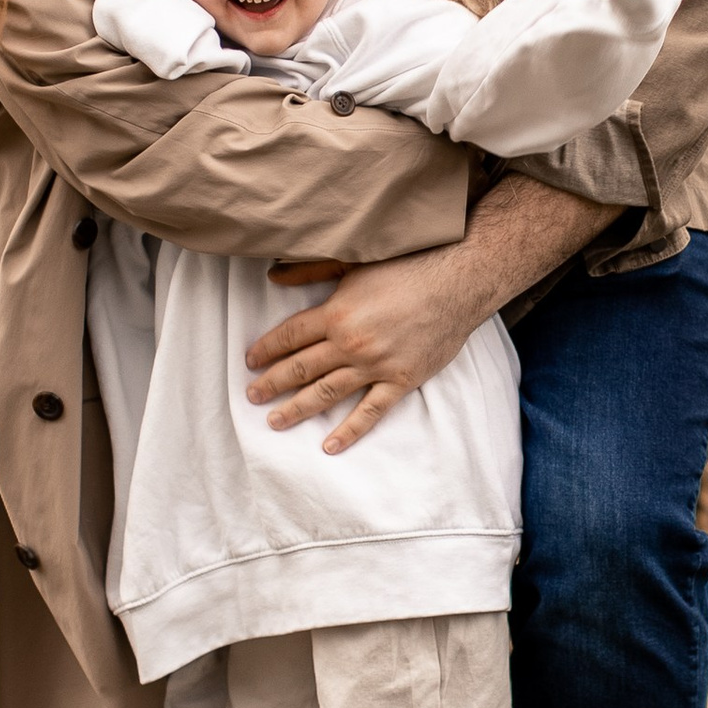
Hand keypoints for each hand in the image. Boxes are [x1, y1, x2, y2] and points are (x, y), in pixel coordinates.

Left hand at [245, 242, 490, 451]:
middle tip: (252, 396)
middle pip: (301, 368)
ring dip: (297, 409)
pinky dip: (349, 431)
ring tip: (275, 421)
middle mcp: (350, 343)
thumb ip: (311, 270)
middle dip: (272, 383)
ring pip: (327, 393)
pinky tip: (329, 445)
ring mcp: (375, 366)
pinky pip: (370, 412)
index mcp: (336, 313)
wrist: (457, 282)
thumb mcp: (353, 261)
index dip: (266, 349)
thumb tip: (274, 275)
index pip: (289, 337)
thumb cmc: (407, 267)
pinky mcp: (400, 381)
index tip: (251, 361)